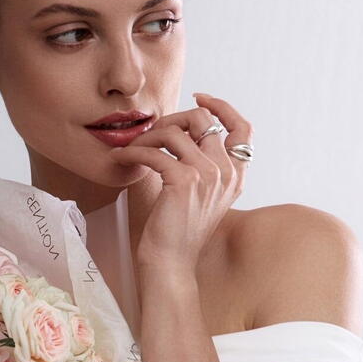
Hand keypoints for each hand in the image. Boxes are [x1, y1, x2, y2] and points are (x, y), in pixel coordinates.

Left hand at [109, 93, 252, 273]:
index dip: (222, 106)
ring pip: (175, 132)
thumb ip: (204, 166)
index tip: (200, 97)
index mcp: (235, 176)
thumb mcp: (201, 196)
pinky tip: (121, 159)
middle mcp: (227, 173)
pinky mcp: (184, 181)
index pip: (242, 128)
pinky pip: (154, 152)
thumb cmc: (178, 233)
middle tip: (150, 133)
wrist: (171, 264)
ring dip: (146, 137)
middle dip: (171, 120)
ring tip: (130, 149)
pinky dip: (132, 152)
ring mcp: (208, 175)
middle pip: (203, 121)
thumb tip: (185, 132)